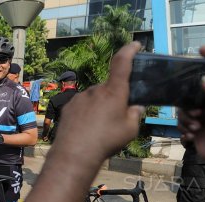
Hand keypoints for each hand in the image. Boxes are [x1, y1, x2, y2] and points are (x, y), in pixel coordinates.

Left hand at [52, 41, 143, 159]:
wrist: (74, 154)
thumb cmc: (106, 141)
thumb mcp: (130, 130)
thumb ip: (135, 115)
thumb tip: (136, 107)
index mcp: (114, 91)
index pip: (122, 63)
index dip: (129, 51)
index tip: (135, 45)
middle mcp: (95, 90)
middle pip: (108, 87)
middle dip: (114, 98)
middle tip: (116, 117)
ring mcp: (79, 97)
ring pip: (94, 98)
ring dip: (99, 107)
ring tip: (99, 128)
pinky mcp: (68, 107)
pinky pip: (82, 106)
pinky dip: (86, 113)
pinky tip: (86, 129)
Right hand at [177, 45, 204, 168]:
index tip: (201, 49)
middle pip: (199, 85)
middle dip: (192, 97)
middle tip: (195, 110)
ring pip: (187, 103)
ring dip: (187, 116)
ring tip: (196, 127)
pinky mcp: (196, 123)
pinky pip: (182, 118)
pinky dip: (185, 126)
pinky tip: (192, 135)